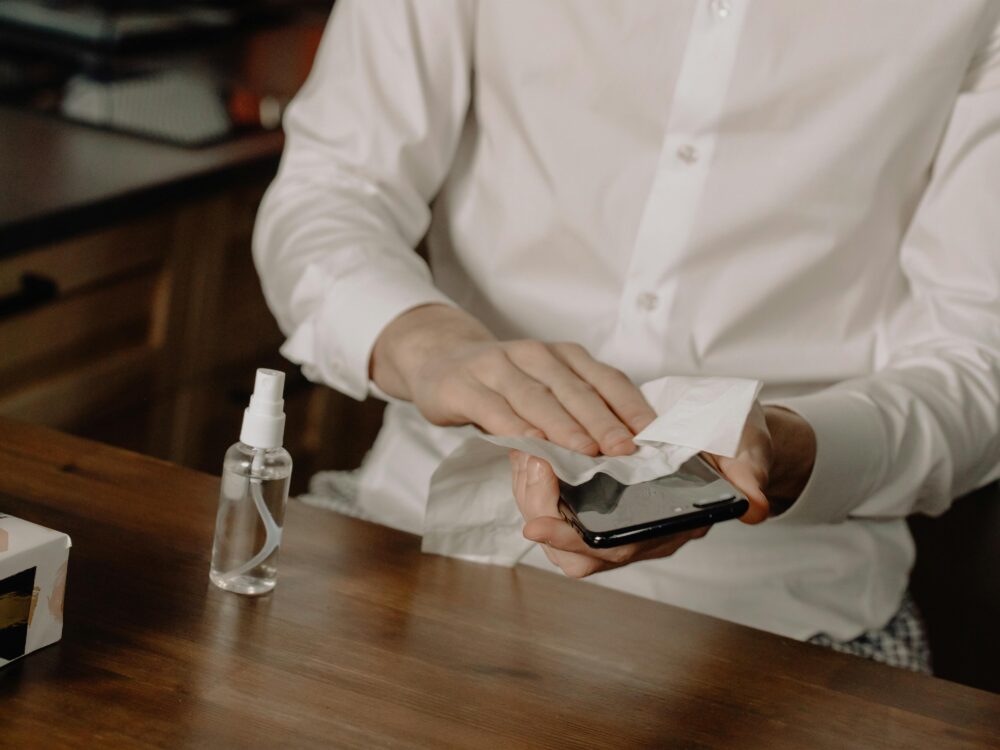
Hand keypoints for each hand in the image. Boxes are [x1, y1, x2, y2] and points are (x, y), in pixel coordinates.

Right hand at [371, 304, 654, 454]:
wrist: (438, 359)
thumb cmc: (503, 383)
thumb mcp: (545, 387)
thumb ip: (578, 409)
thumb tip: (627, 447)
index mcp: (564, 356)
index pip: (606, 379)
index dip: (631, 407)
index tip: (653, 435)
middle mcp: (535, 355)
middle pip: (575, 390)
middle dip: (603, 421)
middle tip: (625, 450)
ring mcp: (497, 366)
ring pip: (537, 398)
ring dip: (564, 427)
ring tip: (587, 453)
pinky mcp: (463, 385)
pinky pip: (494, 409)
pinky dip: (515, 428)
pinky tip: (533, 446)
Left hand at [510, 402, 816, 578]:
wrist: (730, 431)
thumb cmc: (735, 443)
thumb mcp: (745, 449)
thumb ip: (748, 474)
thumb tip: (754, 506)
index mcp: (670, 526)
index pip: (616, 550)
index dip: (574, 542)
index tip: (537, 524)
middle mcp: (638, 530)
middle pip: (573, 548)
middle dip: (540, 511)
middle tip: (530, 466)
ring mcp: (616, 514)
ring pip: (559, 523)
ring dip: (533, 491)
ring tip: (529, 451)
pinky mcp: (599, 492)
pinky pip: (557, 497)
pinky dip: (539, 475)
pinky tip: (534, 445)